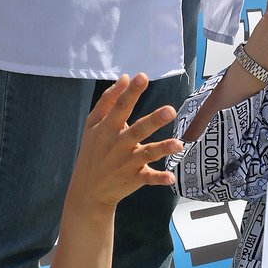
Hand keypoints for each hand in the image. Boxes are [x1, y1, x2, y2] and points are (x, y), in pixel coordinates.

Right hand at [63, 74, 180, 211]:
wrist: (88, 190)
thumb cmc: (93, 151)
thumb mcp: (93, 124)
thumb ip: (108, 100)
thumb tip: (124, 77)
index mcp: (107, 128)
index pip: (119, 107)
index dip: (130, 92)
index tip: (142, 77)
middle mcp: (118, 144)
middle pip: (137, 130)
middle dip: (153, 120)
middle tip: (170, 110)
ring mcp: (127, 162)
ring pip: (147, 153)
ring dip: (162, 148)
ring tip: (178, 144)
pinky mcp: (134, 178)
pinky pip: (148, 178)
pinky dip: (159, 178)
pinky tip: (171, 178)